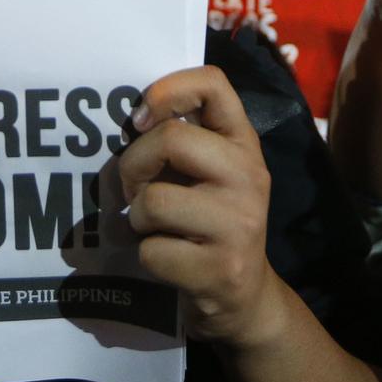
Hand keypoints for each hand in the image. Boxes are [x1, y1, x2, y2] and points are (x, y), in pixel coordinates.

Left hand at [118, 66, 284, 348]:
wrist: (244, 298)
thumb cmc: (212, 221)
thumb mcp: (210, 172)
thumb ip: (183, 139)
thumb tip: (133, 119)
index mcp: (244, 143)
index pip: (213, 83)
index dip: (166, 91)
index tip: (140, 120)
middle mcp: (249, 176)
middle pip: (171, 139)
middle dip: (133, 165)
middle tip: (133, 187)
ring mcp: (240, 224)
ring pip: (153, 200)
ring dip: (137, 217)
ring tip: (152, 227)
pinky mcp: (221, 268)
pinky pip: (152, 249)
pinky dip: (145, 255)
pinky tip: (166, 258)